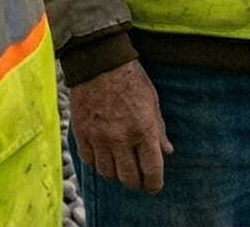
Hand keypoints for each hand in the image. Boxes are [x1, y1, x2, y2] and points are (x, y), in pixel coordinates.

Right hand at [67, 61, 170, 192]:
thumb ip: (159, 130)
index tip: (154, 186)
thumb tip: (167, 151)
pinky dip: (97, 163)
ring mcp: (99, 137)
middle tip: (138, 180)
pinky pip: (89, 160)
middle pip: (128, 177)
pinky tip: (103, 156)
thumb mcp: (153, 103)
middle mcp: (121, 138)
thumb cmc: (131, 80)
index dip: (154, 184)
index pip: (151, 169)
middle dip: (136, 183)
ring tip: (121, 167)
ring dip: (116, 174)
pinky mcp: (82, 133)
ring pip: (107, 173)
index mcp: (143, 130)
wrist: (99, 63)